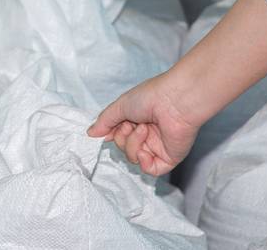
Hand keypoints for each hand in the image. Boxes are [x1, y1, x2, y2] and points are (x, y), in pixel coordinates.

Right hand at [87, 70, 202, 177]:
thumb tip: (91, 134)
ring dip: (133, 145)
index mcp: (138, 120)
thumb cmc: (151, 96)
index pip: (118, 135)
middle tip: (130, 124)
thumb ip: (105, 121)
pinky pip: (150, 169)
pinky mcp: (169, 157)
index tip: (108, 130)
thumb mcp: (121, 106)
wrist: (175, 100)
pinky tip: (146, 151)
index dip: (112, 134)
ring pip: (135, 158)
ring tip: (143, 129)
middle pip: (124, 148)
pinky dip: (144, 162)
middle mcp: (148, 134)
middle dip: (122, 138)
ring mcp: (158, 146)